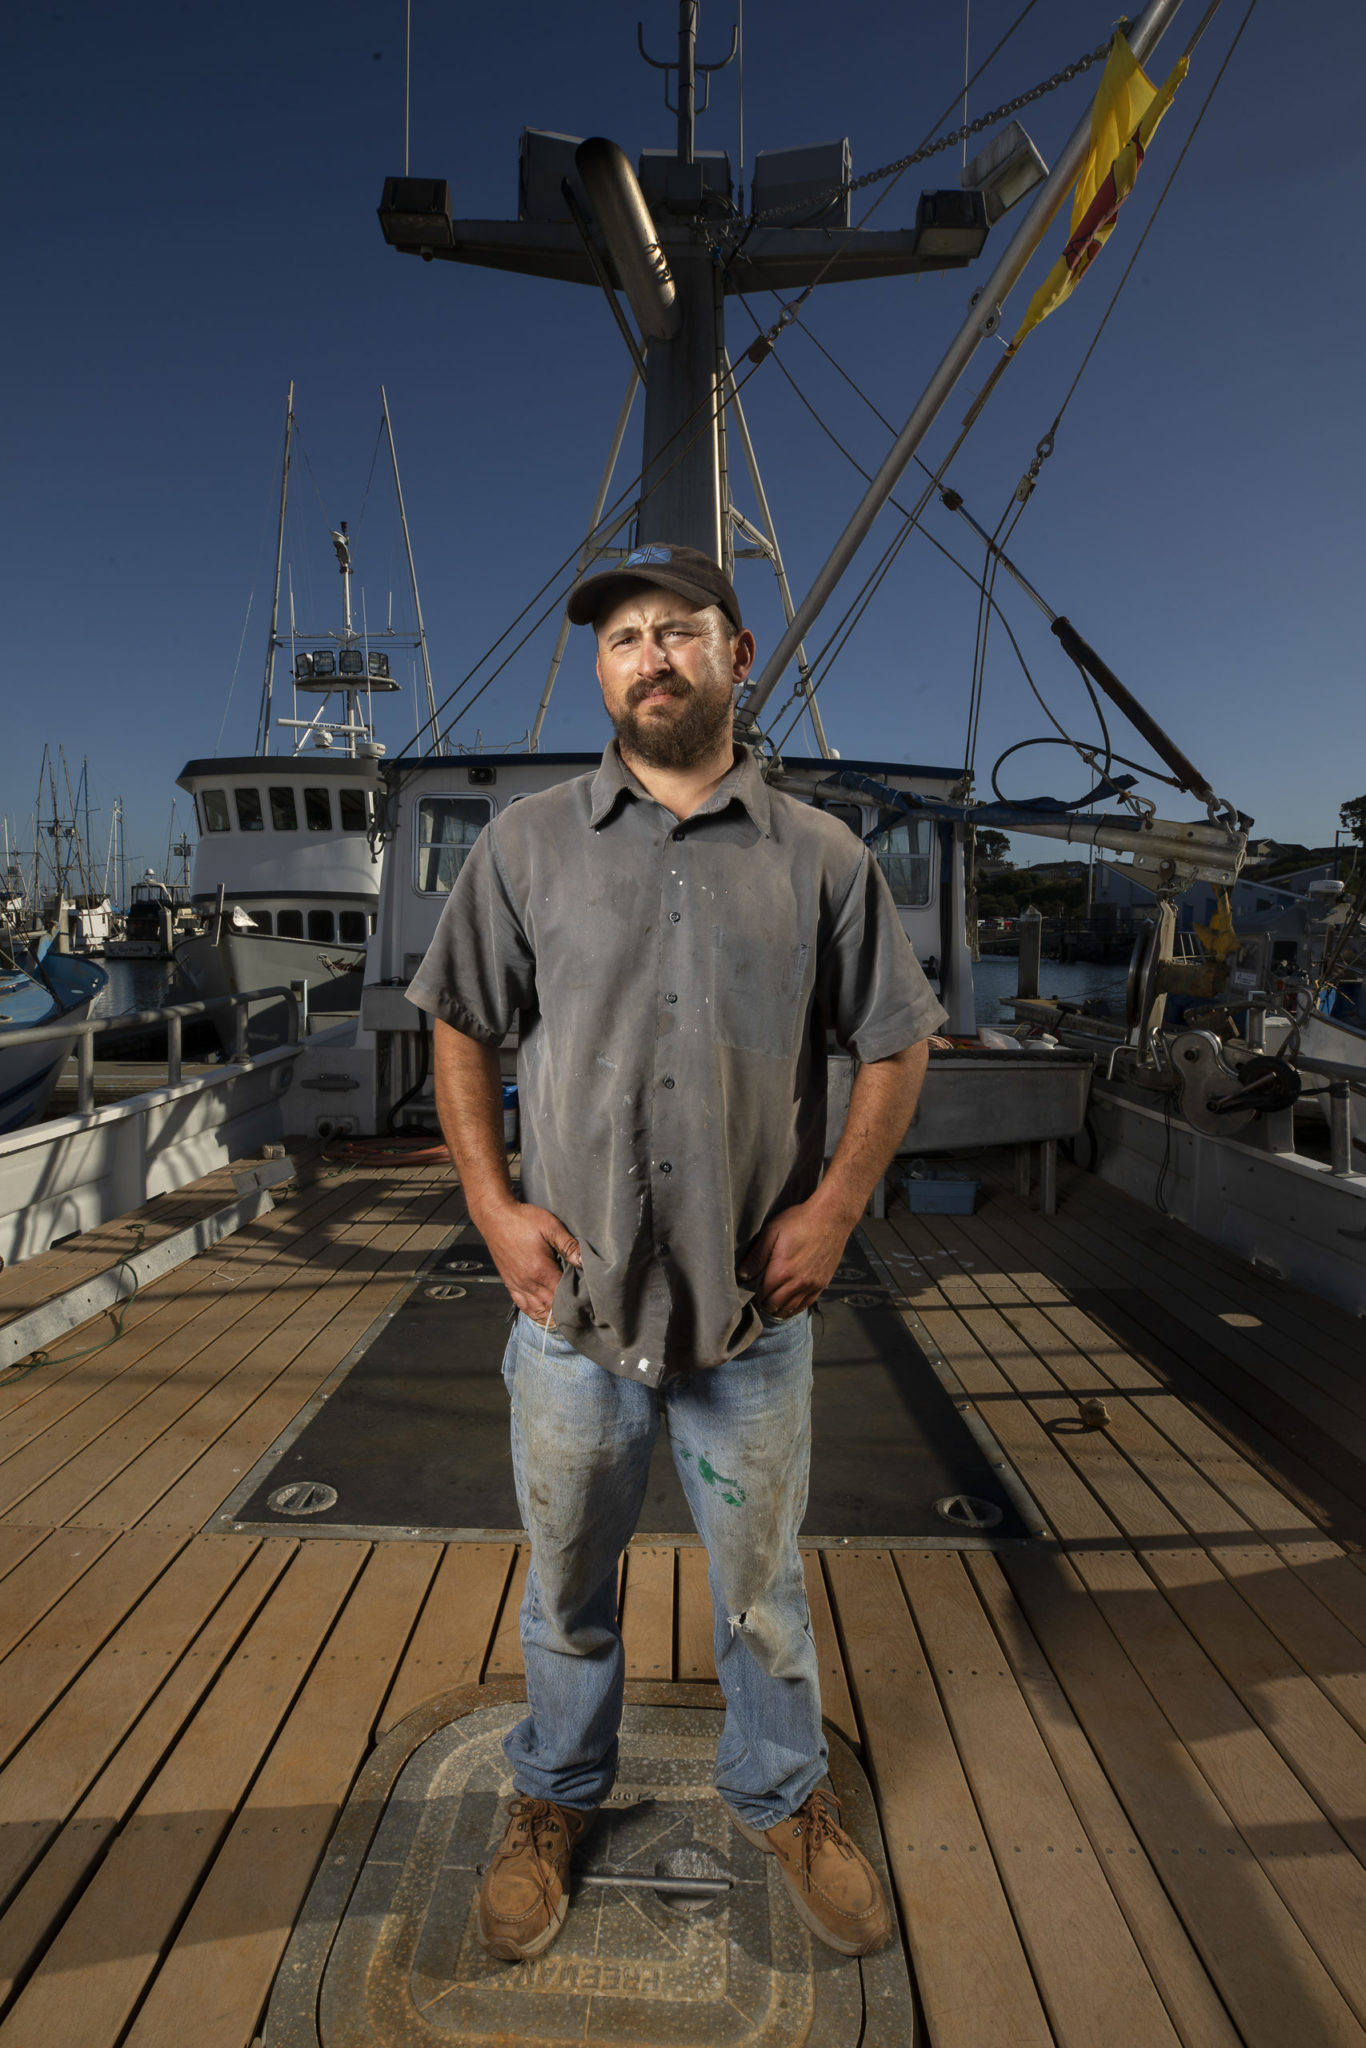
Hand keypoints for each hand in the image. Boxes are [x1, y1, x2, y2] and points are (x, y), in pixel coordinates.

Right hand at [478, 1201, 580, 1321]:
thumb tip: (584, 1261)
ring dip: (551, 1317)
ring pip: (537, 1310)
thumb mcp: (550, 1227)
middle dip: (566, 1313)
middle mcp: (528, 1282)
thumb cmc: (522, 1220)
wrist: (495, 1217)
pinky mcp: (510, 1283)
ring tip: (565, 1319)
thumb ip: (568, 1245)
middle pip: (551, 1307)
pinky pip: (522, 1306)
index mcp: (540, 1270)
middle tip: (581, 1315)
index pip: (562, 1296)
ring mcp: (517, 1284)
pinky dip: (534, 1314)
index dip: (576, 1302)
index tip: (587, 1304)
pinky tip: (542, 1315)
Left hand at [739, 1192, 854, 1318]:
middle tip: (759, 1299)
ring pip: (790, 1308)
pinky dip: (795, 1308)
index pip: (762, 1295)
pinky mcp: (822, 1284)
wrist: (831, 1218)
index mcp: (781, 1271)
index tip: (751, 1293)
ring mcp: (811, 1285)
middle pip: (775, 1305)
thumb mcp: (771, 1232)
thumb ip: (756, 1257)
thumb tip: (742, 1275)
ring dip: (778, 1309)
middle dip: (764, 1304)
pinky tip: (789, 1305)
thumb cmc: (799, 1221)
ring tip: (771, 1305)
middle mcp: (797, 1283)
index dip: (754, 1296)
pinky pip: (806, 1304)